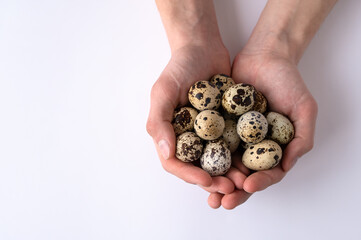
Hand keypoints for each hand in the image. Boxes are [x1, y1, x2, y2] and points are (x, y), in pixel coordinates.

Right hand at [147, 42, 245, 195]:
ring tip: (245, 181)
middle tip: (231, 188)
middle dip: (213, 181)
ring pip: (217, 161)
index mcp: (169, 133)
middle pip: (197, 168)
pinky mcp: (224, 125)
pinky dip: (240, 156)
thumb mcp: (163, 90)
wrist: (203, 47)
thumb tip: (165, 151)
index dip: (189, 176)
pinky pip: (232, 145)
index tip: (207, 181)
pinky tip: (253, 163)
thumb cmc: (179, 67)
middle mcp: (187, 137)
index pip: (175, 163)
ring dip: (229, 174)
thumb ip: (159, 121)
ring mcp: (206, 132)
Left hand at [208, 51, 317, 208]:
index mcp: (273, 148)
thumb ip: (302, 138)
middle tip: (221, 201)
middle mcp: (253, 145)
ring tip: (206, 190)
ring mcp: (235, 135)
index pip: (267, 173)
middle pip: (242, 174)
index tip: (246, 186)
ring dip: (215, 178)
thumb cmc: (288, 81)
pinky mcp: (219, 123)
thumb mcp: (304, 108)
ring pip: (224, 162)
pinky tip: (195, 163)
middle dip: (232, 190)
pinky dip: (204, 153)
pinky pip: (210, 141)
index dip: (258, 183)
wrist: (265, 55)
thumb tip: (286, 167)